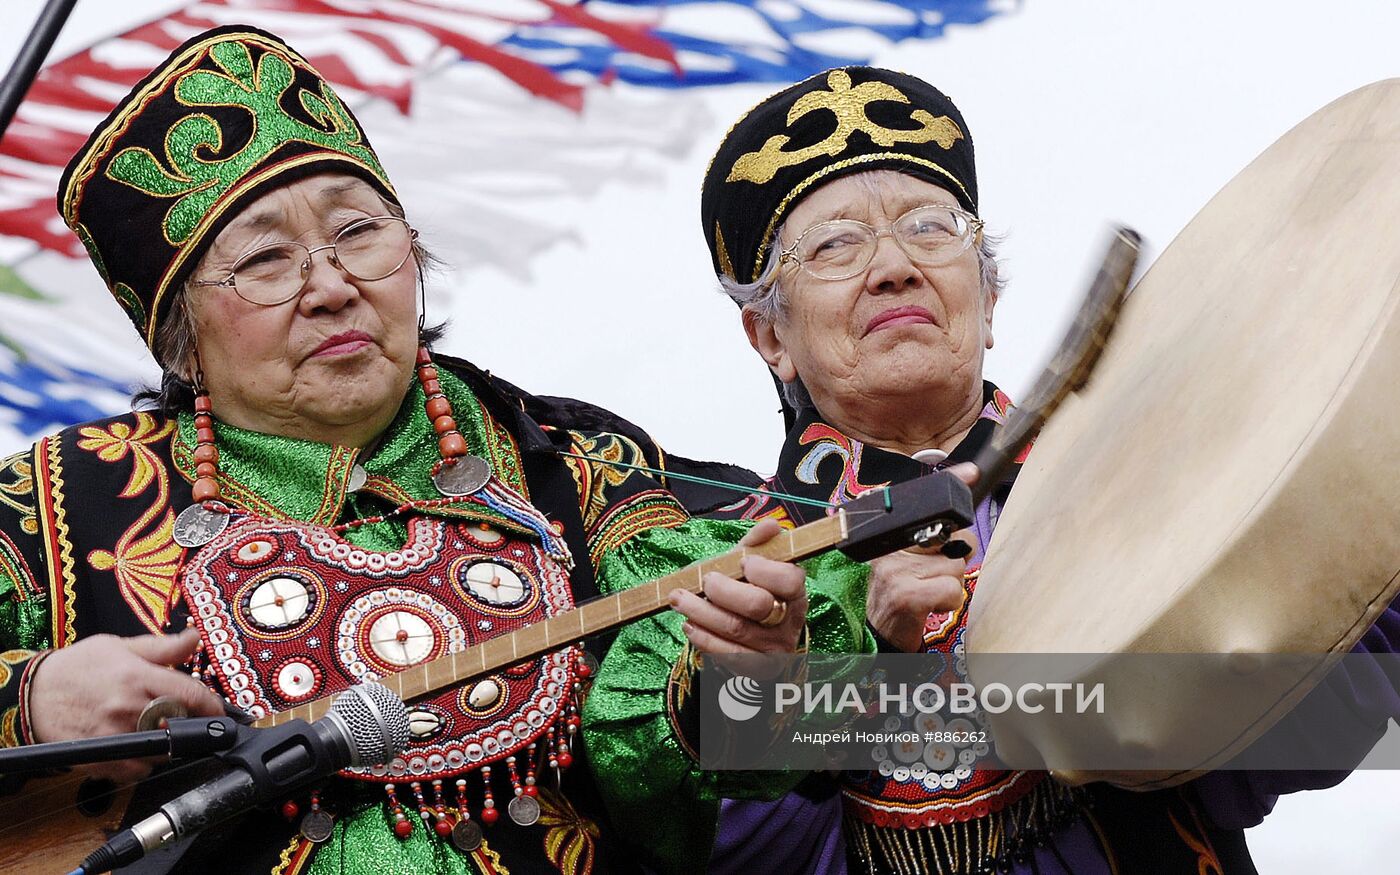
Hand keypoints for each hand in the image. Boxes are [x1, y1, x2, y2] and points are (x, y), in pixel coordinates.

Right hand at [28, 628, 226, 780]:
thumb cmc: (76, 668)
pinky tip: (133, 745)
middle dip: (186, 723)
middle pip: (181, 725)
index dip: (213, 705)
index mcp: (137, 677)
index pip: (191, 694)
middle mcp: (128, 708)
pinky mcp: (101, 759)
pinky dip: (142, 762)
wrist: (32, 695)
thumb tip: (194, 638)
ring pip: (162, 751)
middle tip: (177, 717)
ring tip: (149, 728)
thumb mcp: (120, 646)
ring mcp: (114, 736)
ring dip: (165, 744)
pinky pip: (137, 771)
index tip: (219, 711)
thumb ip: (163, 647)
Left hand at [669, 519, 807, 653]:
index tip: (743, 562)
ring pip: (735, 629)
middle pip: (757, 605)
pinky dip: (703, 637)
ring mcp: (774, 648)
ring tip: (678, 598)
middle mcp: (789, 621)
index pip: (789, 580)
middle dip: (723, 589)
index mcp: (795, 592)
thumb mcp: (756, 568)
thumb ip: (759, 545)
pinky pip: (726, 654)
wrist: (761, 640)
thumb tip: (770, 525)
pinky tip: (689, 624)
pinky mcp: (756, 669)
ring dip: (700, 610)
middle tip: (705, 580)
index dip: (764, 569)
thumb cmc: (754, 593)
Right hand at [866, 463, 979, 651]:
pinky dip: (948, 602)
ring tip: (928, 592)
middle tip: (933, 574)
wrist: (879, 635)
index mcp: (888, 535)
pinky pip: (952, 589)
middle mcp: (887, 548)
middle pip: (952, 538)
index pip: (921, 504)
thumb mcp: (911, 559)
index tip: (972, 472)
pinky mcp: (906, 595)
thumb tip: (966, 521)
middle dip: (954, 559)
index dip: (951, 484)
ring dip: (950, 583)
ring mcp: (895, 571)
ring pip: (955, 566)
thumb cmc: (901, 594)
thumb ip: (934, 537)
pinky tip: (930, 606)